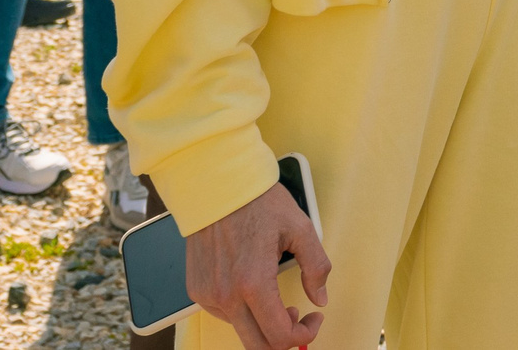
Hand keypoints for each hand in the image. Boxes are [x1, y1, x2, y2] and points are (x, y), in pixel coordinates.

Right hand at [186, 182, 329, 349]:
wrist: (215, 184)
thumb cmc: (257, 201)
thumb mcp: (300, 228)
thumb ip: (316, 267)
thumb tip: (321, 298)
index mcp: (253, 283)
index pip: (280, 336)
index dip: (304, 335)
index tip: (313, 319)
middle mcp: (226, 295)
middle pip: (258, 346)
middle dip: (283, 338)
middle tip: (296, 316)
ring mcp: (207, 295)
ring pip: (241, 330)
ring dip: (263, 324)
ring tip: (275, 298)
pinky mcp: (196, 290)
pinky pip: (223, 315)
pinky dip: (243, 311)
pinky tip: (252, 288)